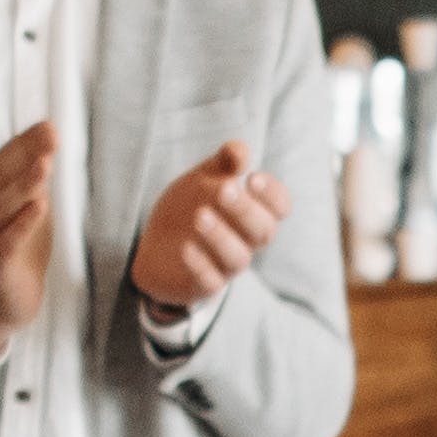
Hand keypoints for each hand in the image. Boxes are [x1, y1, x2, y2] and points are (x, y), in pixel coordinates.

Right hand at [0, 121, 58, 351]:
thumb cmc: (18, 256)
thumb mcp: (30, 216)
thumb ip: (34, 187)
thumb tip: (45, 150)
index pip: (4, 164)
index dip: (25, 144)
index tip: (49, 126)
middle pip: (2, 180)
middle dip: (26, 156)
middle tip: (51, 136)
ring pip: (2, 208)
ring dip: (24, 185)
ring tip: (45, 165)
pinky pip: (8, 243)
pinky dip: (22, 224)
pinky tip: (40, 207)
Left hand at [132, 140, 290, 317]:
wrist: (156, 247)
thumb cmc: (189, 208)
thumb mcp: (204, 179)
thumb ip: (223, 163)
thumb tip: (242, 151)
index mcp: (253, 214)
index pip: (280, 208)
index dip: (273, 195)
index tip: (252, 177)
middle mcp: (246, 242)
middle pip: (263, 232)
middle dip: (246, 210)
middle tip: (224, 190)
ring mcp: (226, 266)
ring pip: (238, 258)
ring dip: (221, 236)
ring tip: (200, 216)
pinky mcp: (203, 285)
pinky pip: (210, 281)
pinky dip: (200, 265)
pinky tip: (185, 248)